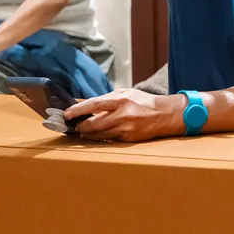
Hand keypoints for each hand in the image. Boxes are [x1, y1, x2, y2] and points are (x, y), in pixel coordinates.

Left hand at [64, 88, 187, 142]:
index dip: (78, 110)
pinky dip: (101, 138)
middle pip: (94, 124)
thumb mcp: (126, 93)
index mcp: (121, 99)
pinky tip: (99, 135)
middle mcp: (123, 114)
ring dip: (89, 134)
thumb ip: (108, 99)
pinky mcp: (129, 139)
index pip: (94, 104)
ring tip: (85, 131)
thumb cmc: (144, 102)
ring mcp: (126, 128)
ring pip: (99, 135)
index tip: (67, 114)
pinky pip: (109, 140)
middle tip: (75, 126)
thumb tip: (88, 106)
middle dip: (81, 127)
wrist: (165, 115)